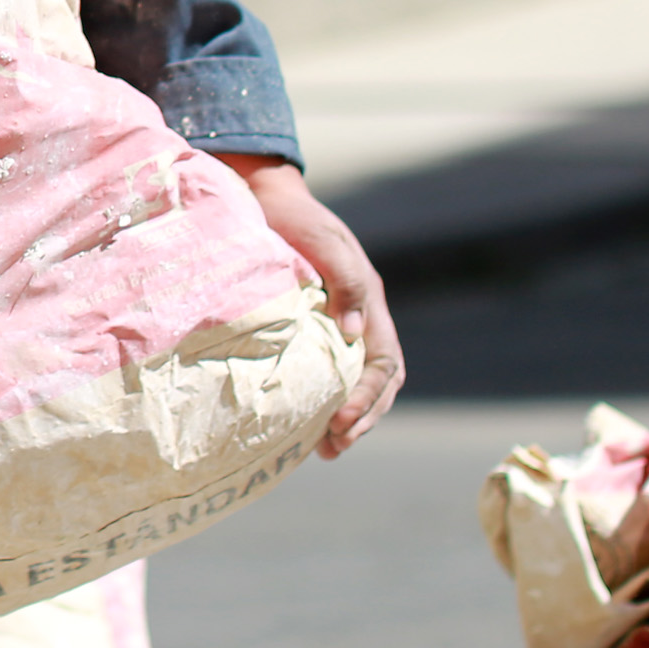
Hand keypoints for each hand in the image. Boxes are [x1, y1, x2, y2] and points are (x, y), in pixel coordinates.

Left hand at [221, 153, 404, 456]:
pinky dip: (321, 401)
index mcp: (370, 301)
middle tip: (334, 446)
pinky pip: (326, 372)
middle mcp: (359, 318)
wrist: (264, 198)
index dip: (367, 396)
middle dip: (362, 417)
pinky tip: (303, 422)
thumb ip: (347, 284)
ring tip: (325, 448)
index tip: (341, 420)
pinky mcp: (310, 328)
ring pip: (355, 382)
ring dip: (347, 417)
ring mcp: (337, 324)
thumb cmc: (295, 220)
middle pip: (377, 381)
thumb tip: (355, 335)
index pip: (383, 362)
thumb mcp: (325, 244)